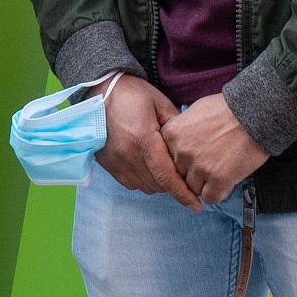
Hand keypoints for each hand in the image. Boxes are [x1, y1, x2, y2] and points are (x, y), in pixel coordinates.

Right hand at [99, 73, 198, 206]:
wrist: (99, 90)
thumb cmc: (133, 94)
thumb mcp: (161, 104)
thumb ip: (177, 130)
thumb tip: (190, 152)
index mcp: (143, 138)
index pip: (166, 177)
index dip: (183, 194)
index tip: (197, 206)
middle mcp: (127, 154)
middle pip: (157, 185)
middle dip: (173, 185)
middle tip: (183, 175)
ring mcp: (114, 160)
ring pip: (144, 187)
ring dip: (158, 183)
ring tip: (164, 168)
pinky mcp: (106, 163)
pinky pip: (130, 183)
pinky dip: (143, 181)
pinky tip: (148, 167)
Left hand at [161, 94, 270, 205]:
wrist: (255, 112)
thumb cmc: (229, 109)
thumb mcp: (195, 112)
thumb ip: (182, 131)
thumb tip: (179, 144)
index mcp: (171, 134)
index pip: (167, 160)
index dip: (182, 162)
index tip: (194, 159)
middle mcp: (181, 152)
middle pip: (180, 176)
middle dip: (194, 173)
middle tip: (212, 164)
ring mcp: (199, 166)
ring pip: (194, 189)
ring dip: (207, 184)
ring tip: (222, 170)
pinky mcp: (218, 179)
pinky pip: (211, 197)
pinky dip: (220, 192)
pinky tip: (227, 180)